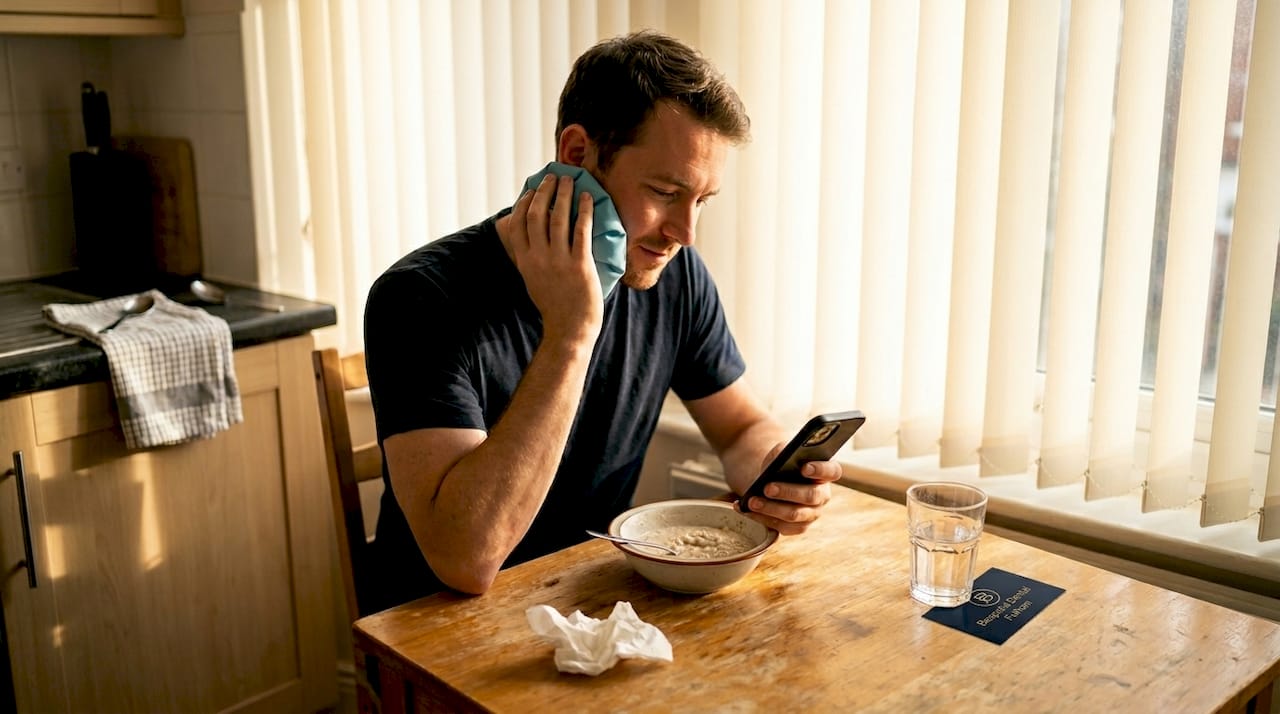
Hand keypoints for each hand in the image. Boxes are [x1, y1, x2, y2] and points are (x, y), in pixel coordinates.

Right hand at [508, 174, 603, 344]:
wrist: (569, 328)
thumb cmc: (553, 304)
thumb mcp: (531, 279)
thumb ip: (526, 257)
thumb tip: (524, 237)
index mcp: (524, 261)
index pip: (517, 223)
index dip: (524, 202)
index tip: (532, 190)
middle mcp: (538, 258)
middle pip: (536, 214)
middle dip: (544, 191)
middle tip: (553, 178)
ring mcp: (558, 261)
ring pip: (558, 218)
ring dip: (564, 194)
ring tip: (571, 181)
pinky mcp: (579, 264)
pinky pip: (581, 230)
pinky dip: (584, 210)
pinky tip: (588, 198)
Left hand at [740, 445, 842, 535]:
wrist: (773, 480)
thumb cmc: (781, 464)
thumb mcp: (782, 452)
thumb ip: (783, 453)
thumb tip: (777, 462)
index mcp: (825, 473)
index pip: (832, 471)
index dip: (821, 470)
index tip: (804, 467)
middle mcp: (822, 495)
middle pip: (811, 496)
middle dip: (788, 492)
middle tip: (767, 488)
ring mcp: (812, 513)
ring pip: (794, 515)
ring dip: (771, 508)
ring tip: (752, 501)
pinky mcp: (798, 527)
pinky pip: (781, 527)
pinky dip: (761, 518)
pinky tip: (745, 510)